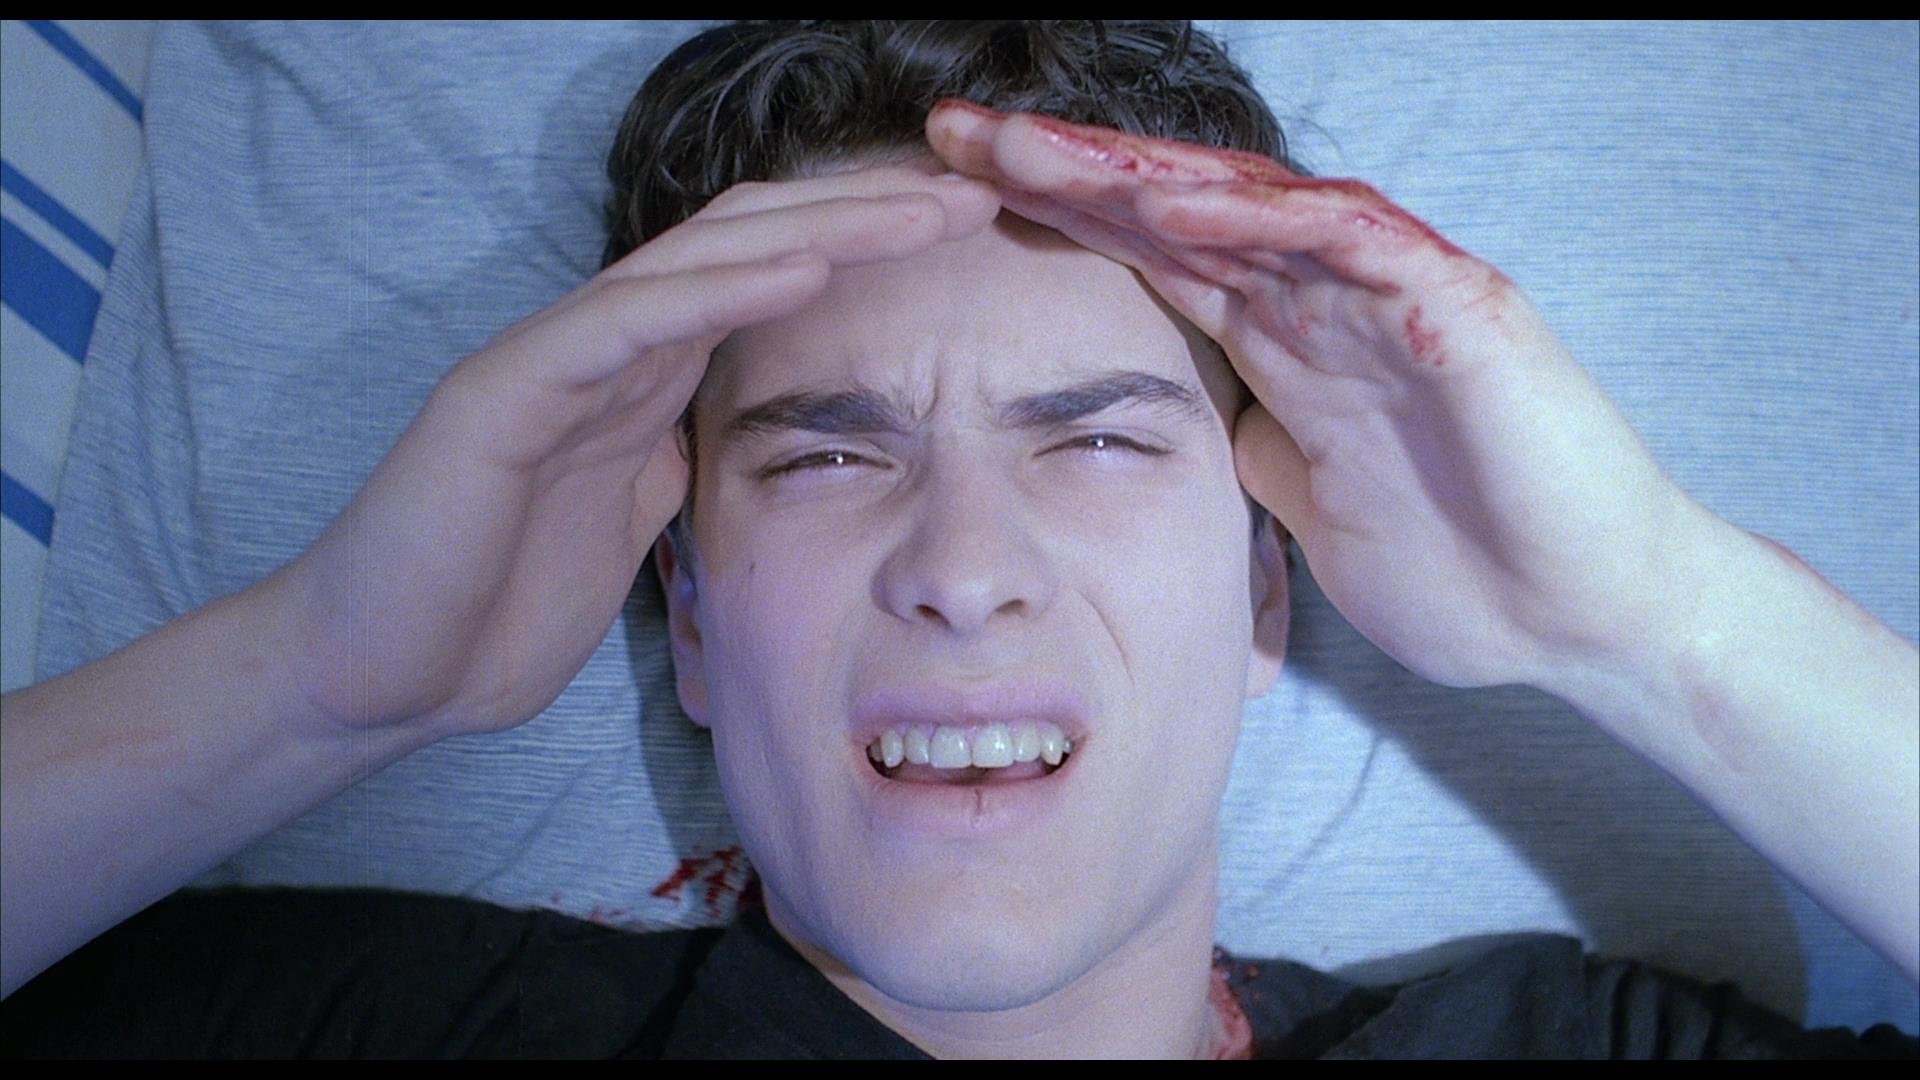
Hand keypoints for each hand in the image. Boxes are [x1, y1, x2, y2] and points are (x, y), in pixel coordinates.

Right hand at [272, 166, 999, 737]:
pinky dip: (720, 290)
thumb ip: (686, 468)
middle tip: (974, 193)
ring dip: (821, 227)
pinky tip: (805, 266)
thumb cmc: (498, 609)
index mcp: (645, 378)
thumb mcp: (638, 531)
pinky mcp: (507, 392)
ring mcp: (556, 358)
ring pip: (701, 258)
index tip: (963, 242)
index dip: (863, 248)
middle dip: (866, 213)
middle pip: (752, 243)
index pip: (766, 277)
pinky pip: (629, 322)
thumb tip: (757, 446)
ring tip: (920, 207)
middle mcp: (608, 347)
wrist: (382, 676)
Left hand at [928, 102, 1708, 691]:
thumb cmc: (1464, 571)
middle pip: (1176, 212)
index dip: (1055, 221)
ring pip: (1249, 204)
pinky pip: (1347, 243)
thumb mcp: (1311, 513)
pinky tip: (1166, 200)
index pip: (1151, 259)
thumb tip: (1195, 427)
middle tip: (950, 134)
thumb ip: (1256, 452)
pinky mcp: (1458, 310)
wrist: (1579, 623)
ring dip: (1134, 172)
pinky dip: (1259, 218)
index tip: (950, 200)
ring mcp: (1390, 296)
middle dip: (1063, 170)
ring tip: (1029, 147)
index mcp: (1287, 345)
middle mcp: (1327, 301)